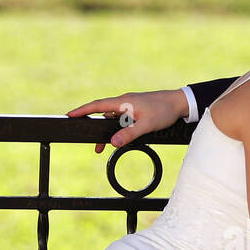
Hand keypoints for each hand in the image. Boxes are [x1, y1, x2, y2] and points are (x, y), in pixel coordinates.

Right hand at [67, 89, 188, 153]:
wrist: (180, 102)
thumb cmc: (164, 111)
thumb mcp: (147, 125)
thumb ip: (129, 134)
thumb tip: (113, 142)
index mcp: (124, 102)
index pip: (98, 105)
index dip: (83, 110)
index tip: (70, 115)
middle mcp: (124, 102)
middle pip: (102, 115)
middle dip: (93, 127)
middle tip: (87, 141)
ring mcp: (130, 106)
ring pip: (112, 119)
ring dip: (106, 131)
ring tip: (101, 147)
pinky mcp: (136, 110)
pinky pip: (121, 119)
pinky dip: (116, 128)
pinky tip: (118, 138)